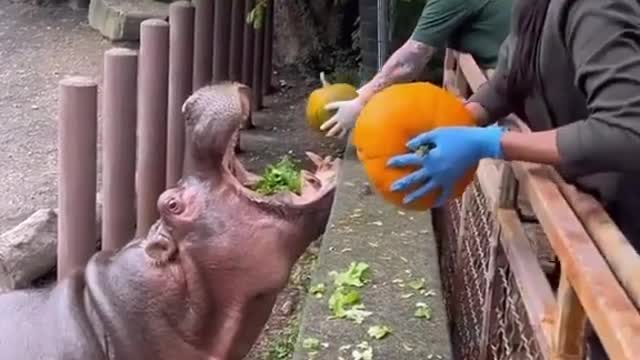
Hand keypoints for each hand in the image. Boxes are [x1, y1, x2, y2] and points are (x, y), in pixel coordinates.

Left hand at [319, 97, 364, 137]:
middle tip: (327, 136)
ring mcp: (348, 126)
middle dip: (330, 134)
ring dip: (339, 136)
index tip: (321, 128)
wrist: (361, 107)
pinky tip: (347, 138)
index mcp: (338, 118)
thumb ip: (332, 106)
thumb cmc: (350, 104)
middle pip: (335, 130)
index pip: (329, 123)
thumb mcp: (339, 104)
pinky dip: (347, 136)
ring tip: (337, 138)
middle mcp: (342, 123)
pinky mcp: (354, 127)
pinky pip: (349, 133)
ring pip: (342, 134)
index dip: (325, 126)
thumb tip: (324, 107)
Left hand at [387, 125, 505, 206]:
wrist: (478, 144)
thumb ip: (421, 139)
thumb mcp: (437, 133)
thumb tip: (408, 146)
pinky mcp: (453, 181)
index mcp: (429, 157)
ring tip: (405, 202)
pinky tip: (433, 203)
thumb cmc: (457, 135)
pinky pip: (445, 193)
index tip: (388, 164)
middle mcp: (434, 170)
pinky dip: (439, 199)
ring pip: (426, 190)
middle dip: (402, 184)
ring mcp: (444, 178)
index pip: (409, 160)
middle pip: (414, 179)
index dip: (397, 162)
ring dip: (415, 196)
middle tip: (391, 188)